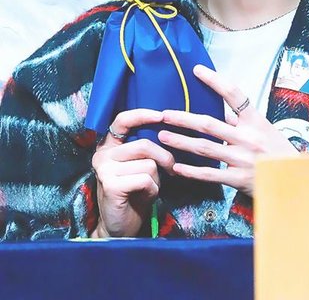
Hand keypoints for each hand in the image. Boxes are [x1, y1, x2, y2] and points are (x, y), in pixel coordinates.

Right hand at [90, 109, 174, 237]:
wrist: (120, 228)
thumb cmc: (134, 194)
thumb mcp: (139, 166)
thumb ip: (145, 150)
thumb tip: (168, 133)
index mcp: (109, 146)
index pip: (122, 120)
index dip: (142, 115)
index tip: (161, 115)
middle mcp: (103, 155)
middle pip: (144, 145)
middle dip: (164, 157)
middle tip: (171, 169)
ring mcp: (104, 169)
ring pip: (148, 164)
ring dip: (157, 179)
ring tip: (148, 189)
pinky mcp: (110, 185)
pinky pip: (145, 179)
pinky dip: (153, 190)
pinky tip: (144, 197)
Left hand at [158, 65, 296, 197]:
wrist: (296, 180)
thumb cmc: (277, 151)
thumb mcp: (264, 129)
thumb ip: (240, 120)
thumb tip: (217, 105)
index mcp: (255, 120)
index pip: (234, 94)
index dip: (215, 81)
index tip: (197, 70)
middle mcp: (248, 137)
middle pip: (209, 124)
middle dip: (183, 119)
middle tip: (163, 114)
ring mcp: (242, 159)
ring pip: (205, 148)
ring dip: (181, 142)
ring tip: (163, 137)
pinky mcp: (238, 179)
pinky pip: (210, 174)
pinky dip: (191, 171)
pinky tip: (176, 167)